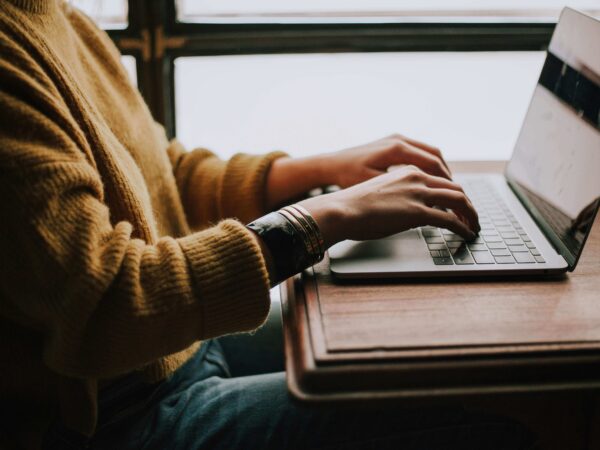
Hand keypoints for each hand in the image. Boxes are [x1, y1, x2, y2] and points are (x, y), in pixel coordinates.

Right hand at [298, 165, 479, 247]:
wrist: (341, 209)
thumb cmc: (353, 205)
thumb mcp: (380, 193)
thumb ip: (399, 196)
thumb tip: (406, 212)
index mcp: (407, 171)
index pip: (440, 179)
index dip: (454, 193)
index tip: (458, 205)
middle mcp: (416, 177)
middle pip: (455, 187)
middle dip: (468, 204)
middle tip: (472, 217)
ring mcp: (418, 194)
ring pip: (458, 200)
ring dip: (471, 215)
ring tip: (474, 226)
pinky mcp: (418, 212)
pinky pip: (450, 219)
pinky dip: (463, 227)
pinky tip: (467, 234)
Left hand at [319, 134, 451, 187]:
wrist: (331, 164)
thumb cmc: (348, 177)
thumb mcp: (374, 186)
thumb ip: (400, 191)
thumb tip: (426, 202)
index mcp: (397, 149)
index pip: (433, 164)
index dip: (446, 182)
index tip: (453, 197)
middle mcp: (399, 140)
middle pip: (435, 156)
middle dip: (447, 176)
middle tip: (456, 194)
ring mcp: (396, 139)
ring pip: (429, 152)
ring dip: (440, 170)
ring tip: (446, 189)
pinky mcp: (392, 143)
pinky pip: (419, 152)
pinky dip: (429, 166)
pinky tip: (430, 180)